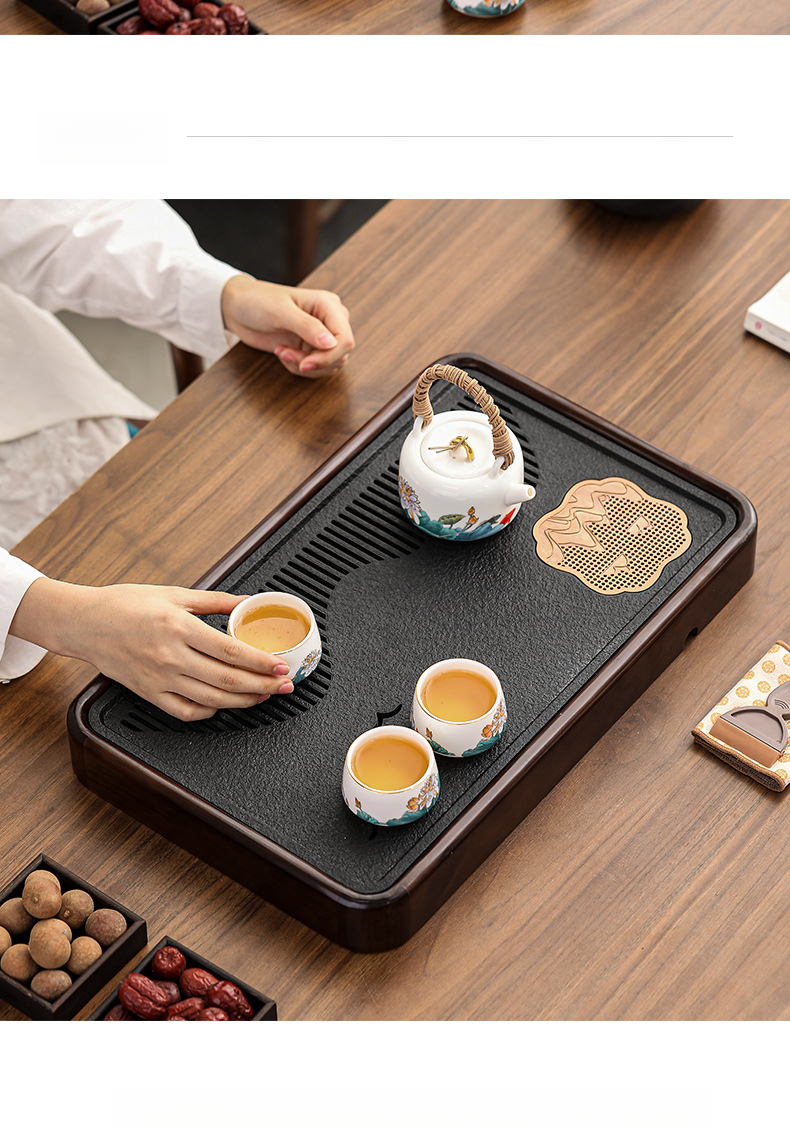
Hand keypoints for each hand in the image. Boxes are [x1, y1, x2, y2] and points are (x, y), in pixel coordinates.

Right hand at [10, 579, 293, 720]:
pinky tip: (224, 705)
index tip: (280, 664)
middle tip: (284, 685)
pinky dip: (210, 712)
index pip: (230, 650)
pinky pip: (186, 711)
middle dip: (262, 685)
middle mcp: (170, 657)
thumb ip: (216, 600)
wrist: (84, 623)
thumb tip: (249, 601)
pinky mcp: (149, 694)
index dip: (260, 662)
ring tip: (263, 696)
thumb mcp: (174, 593)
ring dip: (243, 701)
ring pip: (211, 700)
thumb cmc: (125, 604)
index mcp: (178, 627)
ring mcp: (159, 679)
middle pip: (227, 680)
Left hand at [221, 275, 354, 377]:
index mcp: (328, 305)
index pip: (345, 339)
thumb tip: (333, 344)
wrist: (239, 308)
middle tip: (286, 354)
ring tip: (282, 352)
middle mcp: (330, 320)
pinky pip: (316, 368)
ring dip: (304, 366)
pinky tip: (282, 353)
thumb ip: (308, 327)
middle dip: (314, 362)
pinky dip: (298, 367)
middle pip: (340, 355)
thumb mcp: (281, 312)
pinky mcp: (310, 347)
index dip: (329, 357)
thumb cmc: (258, 301)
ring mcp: (321, 335)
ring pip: (330, 365)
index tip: (304, 365)